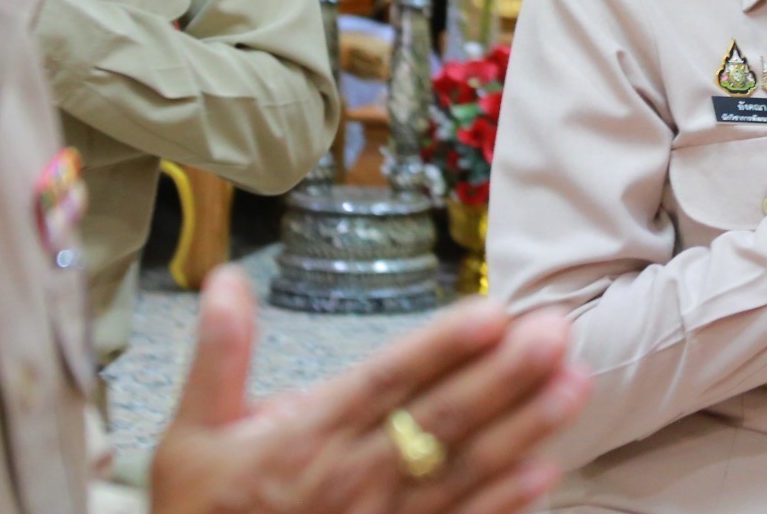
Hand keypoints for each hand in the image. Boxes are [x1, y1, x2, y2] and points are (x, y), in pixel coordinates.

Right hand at [151, 267, 590, 513]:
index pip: (385, 382)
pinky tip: (546, 473)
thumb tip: (227, 276)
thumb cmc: (200, 512)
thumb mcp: (192, 437)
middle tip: (556, 333)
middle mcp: (352, 477)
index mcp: (307, 436)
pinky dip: (502, 504)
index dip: (440, 347)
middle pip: (439, 421)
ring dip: (522, 430)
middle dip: (503, 376)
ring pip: (462, 471)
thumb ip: (219, 357)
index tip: (492, 311)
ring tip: (575, 385)